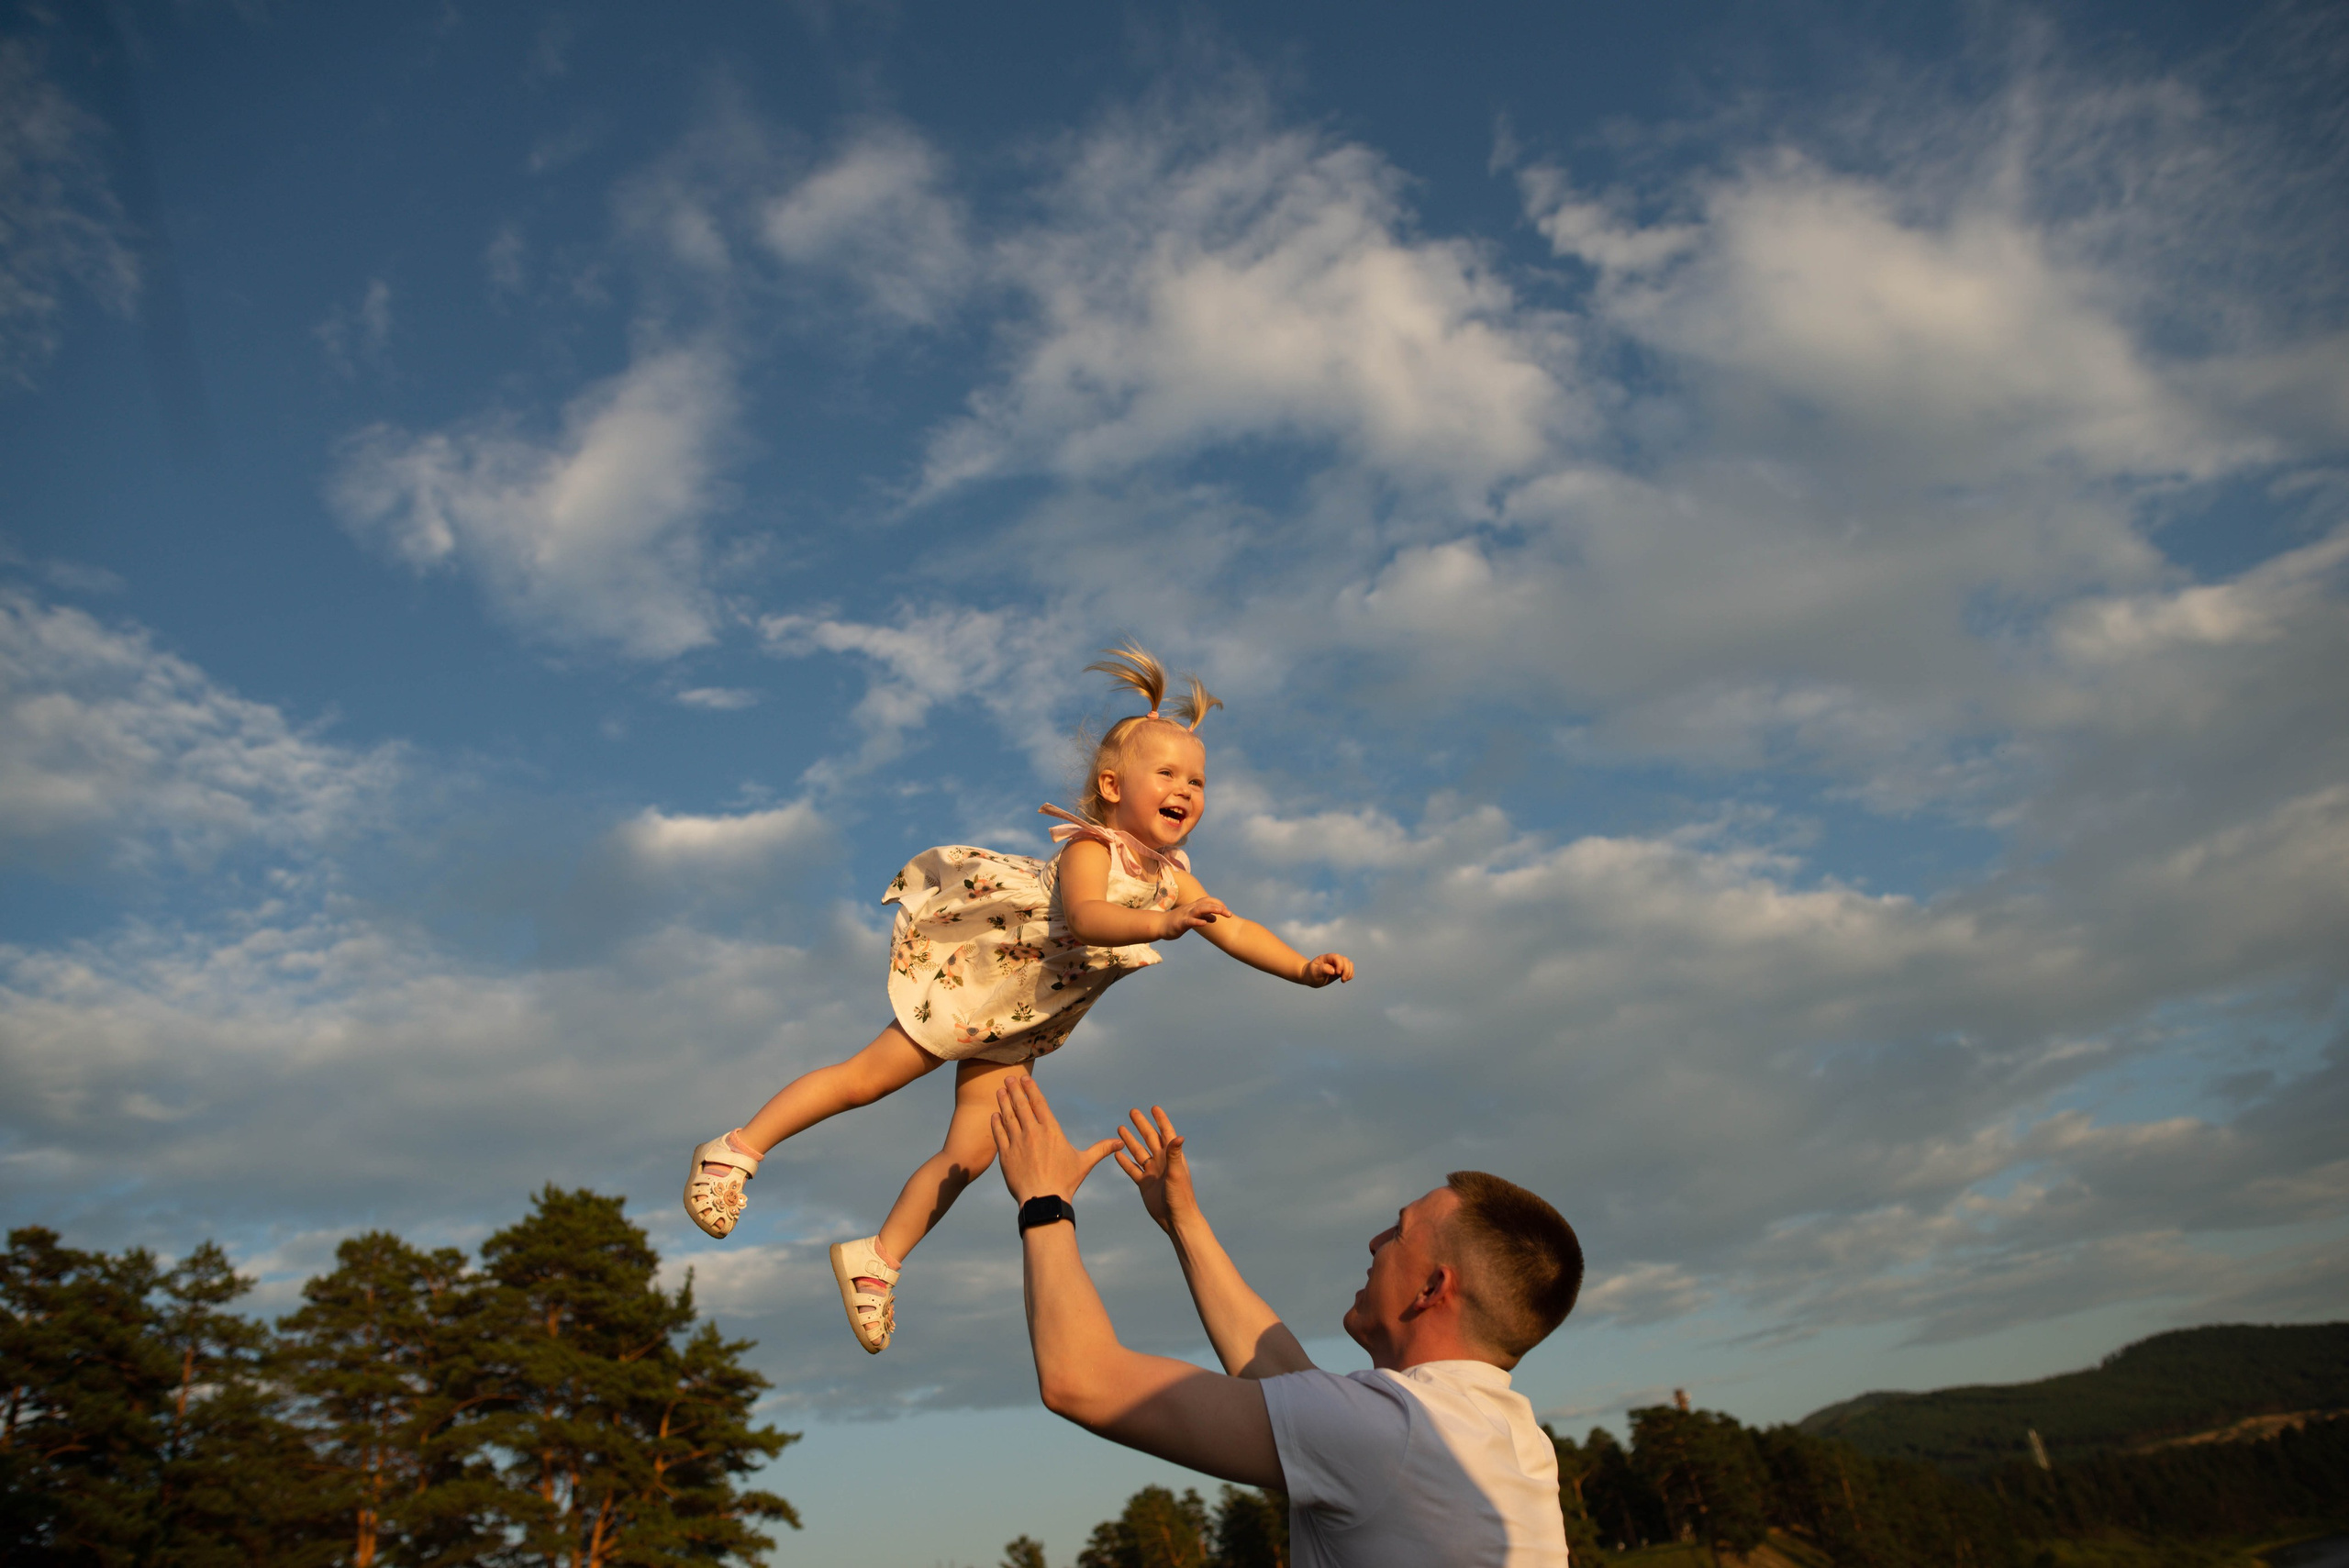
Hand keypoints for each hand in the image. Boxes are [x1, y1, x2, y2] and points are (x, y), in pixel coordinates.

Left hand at [992, 1076, 1118, 1204]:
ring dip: (1004, 1102)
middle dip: (1014, 1089)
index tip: (1025, 1079)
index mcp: (1051, 1131)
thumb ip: (1101, 1149)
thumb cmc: (1065, 1182)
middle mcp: (1033, 1132)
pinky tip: (994, 1115)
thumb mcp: (1085, 1163)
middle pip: (1021, 1105)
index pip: (1039, 1103)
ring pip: (1008, 1117)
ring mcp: (1017, 1143)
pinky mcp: (1006, 1155)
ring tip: (1000, 1090)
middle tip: (1008, 1077)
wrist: (1043, 1200)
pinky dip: (996, 1123)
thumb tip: (1120, 1143)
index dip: (1031, 1089)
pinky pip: (999, 1134)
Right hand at [1113, 1106, 1196, 1234]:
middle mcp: (1162, 1162)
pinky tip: (1117, 1153)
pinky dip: (1125, 1161)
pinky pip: (1132, 1169)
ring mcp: (1152, 1172)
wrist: (1176, 1219)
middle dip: (1141, 1125)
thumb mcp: (1176, 1173)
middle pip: (1149, 1139)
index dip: (1161, 1120)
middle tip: (1132, 1111)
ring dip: (1130, 1140)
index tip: (1154, 1108)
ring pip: (1138, 1152)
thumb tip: (1179, 1136)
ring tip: (1120, 1128)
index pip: (1166, 1133)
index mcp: (1172, 1157)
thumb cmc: (1180, 1196)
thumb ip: (1175, 1154)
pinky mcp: (1144, 1184)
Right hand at [1157, 897, 1231, 940]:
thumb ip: (1203, 917)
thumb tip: (1215, 918)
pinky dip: (1197, 921)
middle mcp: (1190, 908)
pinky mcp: (1180, 923)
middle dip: (1219, 907)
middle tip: (1230, 914)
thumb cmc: (1176, 922)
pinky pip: (1189, 921)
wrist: (1160, 925)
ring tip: (1221, 912)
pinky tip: (1204, 923)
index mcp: (1193, 907)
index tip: (1227, 910)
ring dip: (1211, 910)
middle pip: (1206, 904)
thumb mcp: (1192, 919)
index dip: (1218, 904)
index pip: (1208, 901)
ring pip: (1199, 909)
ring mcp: (1185, 915)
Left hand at [1299, 952, 1353, 986]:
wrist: (1310, 977)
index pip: (1337, 957)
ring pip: (1349, 964)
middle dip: (1346, 970)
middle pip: (1345, 960)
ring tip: (1343, 980)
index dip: (1340, 964)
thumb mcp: (1314, 972)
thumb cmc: (1311, 974)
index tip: (1337, 973)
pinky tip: (1345, 980)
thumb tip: (1333, 970)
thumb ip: (1323, 969)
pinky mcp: (1340, 970)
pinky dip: (1350, 974)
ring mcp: (1337, 964)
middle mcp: (1333, 959)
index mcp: (1326, 958)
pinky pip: (1350, 969)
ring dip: (1349, 972)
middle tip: (1342, 980)